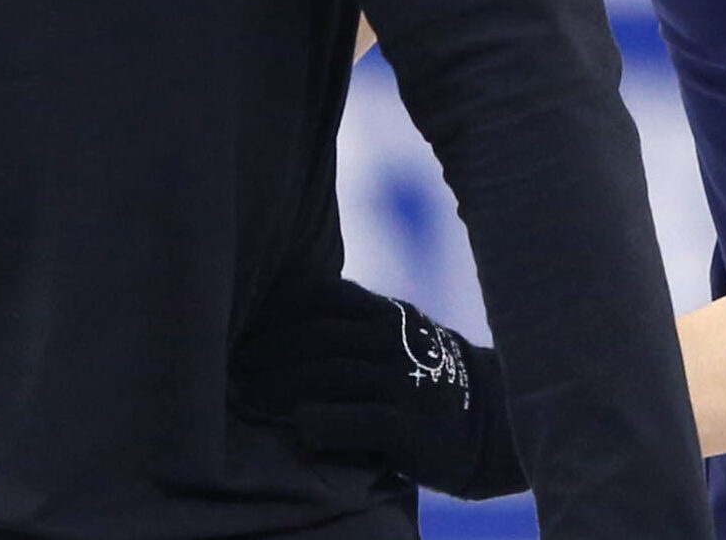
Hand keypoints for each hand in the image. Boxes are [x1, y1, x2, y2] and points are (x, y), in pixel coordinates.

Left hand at [231, 273, 525, 500]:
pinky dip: (319, 423)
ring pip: (328, 374)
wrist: (492, 424)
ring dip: (281, 386)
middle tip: (233, 368)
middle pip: (316, 337)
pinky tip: (299, 428)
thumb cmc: (427, 381)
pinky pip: (352, 420)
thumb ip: (357, 322)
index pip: (322, 298)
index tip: (244, 329)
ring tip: (248, 396)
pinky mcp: (407, 427)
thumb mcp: (400, 336)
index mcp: (388, 314)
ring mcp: (403, 382)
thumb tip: (286, 313)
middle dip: (268, 352)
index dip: (278, 312)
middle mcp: (394, 341)